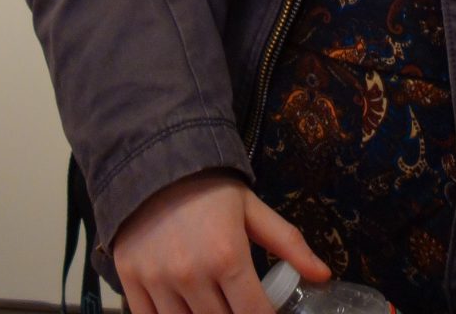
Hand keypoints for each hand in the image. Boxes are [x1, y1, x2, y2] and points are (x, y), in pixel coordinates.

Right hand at [112, 170, 328, 313]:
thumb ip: (288, 244)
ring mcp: (158, 280)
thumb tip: (325, 275)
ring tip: (214, 301)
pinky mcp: (130, 280)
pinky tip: (183, 308)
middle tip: (237, 300)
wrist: (153, 157)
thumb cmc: (208, 187)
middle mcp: (192, 274)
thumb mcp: (252, 209)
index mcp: (227, 255)